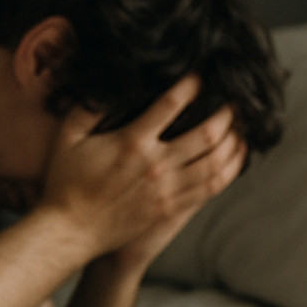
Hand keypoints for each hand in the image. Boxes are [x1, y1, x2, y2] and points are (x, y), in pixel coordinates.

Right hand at [37, 75, 246, 261]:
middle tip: (234, 98)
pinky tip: (236, 158)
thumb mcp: (67, 139)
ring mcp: (166, 190)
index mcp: (131, 142)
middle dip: (226, 112)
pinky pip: (211, 187)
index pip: (172, 104)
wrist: (69, 232)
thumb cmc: (65, 184)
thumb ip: (88, 108)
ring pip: (216, 161)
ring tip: (241, 125)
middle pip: (207, 132)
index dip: (191, 84)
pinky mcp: (170, 209)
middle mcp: (155, 165)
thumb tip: (109, 84)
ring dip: (234, 139)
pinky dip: (230, 169)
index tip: (200, 74)